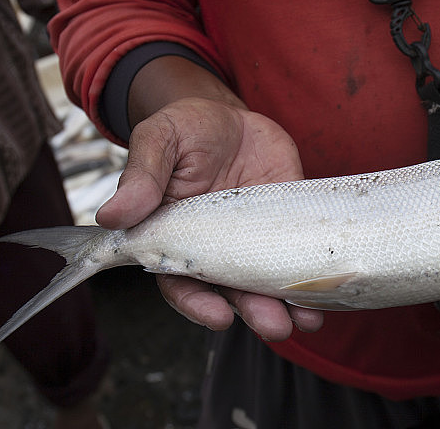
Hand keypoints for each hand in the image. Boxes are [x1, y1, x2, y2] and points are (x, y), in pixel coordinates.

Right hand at [96, 96, 323, 339]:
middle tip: (275, 326)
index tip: (219, 316)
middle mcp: (216, 246)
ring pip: (267, 279)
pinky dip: (311, 270)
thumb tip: (111, 216)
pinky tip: (328, 288)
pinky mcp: (287, 220)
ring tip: (305, 321)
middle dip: (254, 312)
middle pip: (231, 290)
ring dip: (286, 303)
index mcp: (176, 236)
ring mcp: (255, 236)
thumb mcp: (158, 140)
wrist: (227, 114)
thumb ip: (141, 177)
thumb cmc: (184, 128)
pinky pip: (300, 249)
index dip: (198, 303)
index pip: (181, 281)